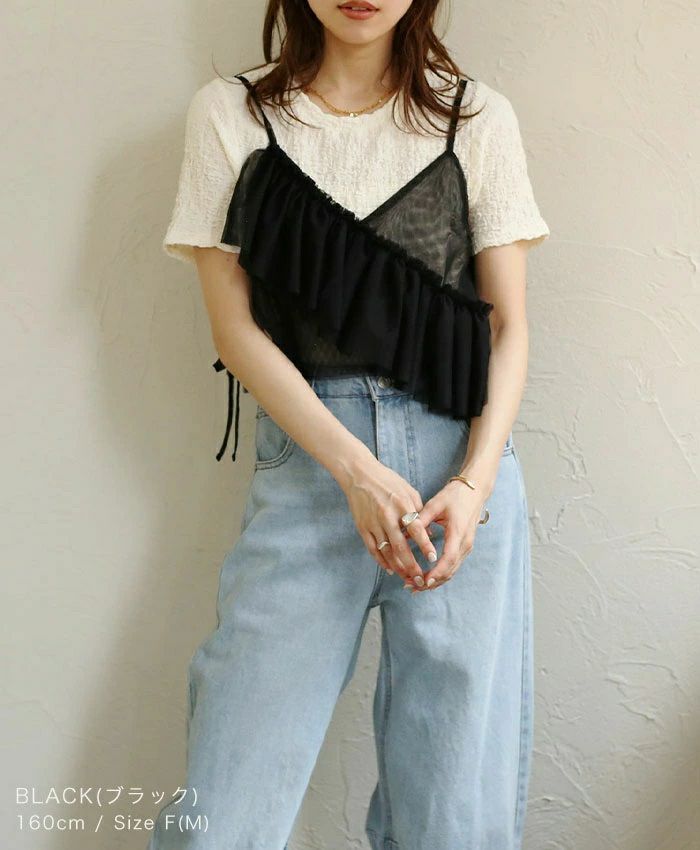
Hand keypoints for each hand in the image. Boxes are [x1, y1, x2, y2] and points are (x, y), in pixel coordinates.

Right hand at [338, 456, 437, 584]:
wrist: (359, 475)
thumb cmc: (387, 481)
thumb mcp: (409, 491)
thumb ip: (420, 511)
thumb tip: (429, 533)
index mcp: (402, 505)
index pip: (416, 529)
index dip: (424, 546)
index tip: (433, 559)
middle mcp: (387, 516)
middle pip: (401, 547)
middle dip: (411, 566)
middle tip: (421, 579)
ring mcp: (373, 523)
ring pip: (386, 552)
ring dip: (397, 567)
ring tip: (407, 578)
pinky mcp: (363, 527)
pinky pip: (373, 549)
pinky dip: (381, 561)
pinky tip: (389, 569)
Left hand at [409, 478, 488, 591]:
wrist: (474, 491)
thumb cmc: (454, 496)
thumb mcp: (435, 504)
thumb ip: (420, 520)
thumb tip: (402, 532)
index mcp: (458, 532)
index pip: (448, 558)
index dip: (436, 572)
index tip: (423, 581)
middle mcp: (465, 543)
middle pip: (450, 571)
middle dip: (431, 582)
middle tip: (411, 586)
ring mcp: (467, 547)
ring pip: (452, 571)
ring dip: (435, 581)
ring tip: (415, 585)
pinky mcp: (464, 548)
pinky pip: (453, 566)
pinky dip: (440, 575)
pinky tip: (427, 578)